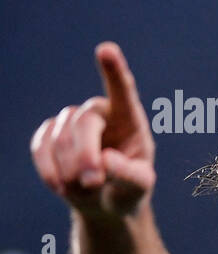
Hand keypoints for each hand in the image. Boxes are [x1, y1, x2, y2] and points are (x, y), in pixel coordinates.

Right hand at [30, 42, 157, 218]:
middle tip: (93, 182)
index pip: (123, 90)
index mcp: (130, 119)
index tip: (106, 50)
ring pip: (61, 137)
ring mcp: (71, 122)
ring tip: (88, 189)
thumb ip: (129, 174)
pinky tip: (62, 186)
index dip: (114, 70)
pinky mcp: (49, 135)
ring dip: (71, 170)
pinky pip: (41, 146)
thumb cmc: (129, 189)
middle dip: (86, 155)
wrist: (105, 203)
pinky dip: (50, 170)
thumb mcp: (139, 186)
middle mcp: (100, 113)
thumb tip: (105, 159)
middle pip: (85, 122)